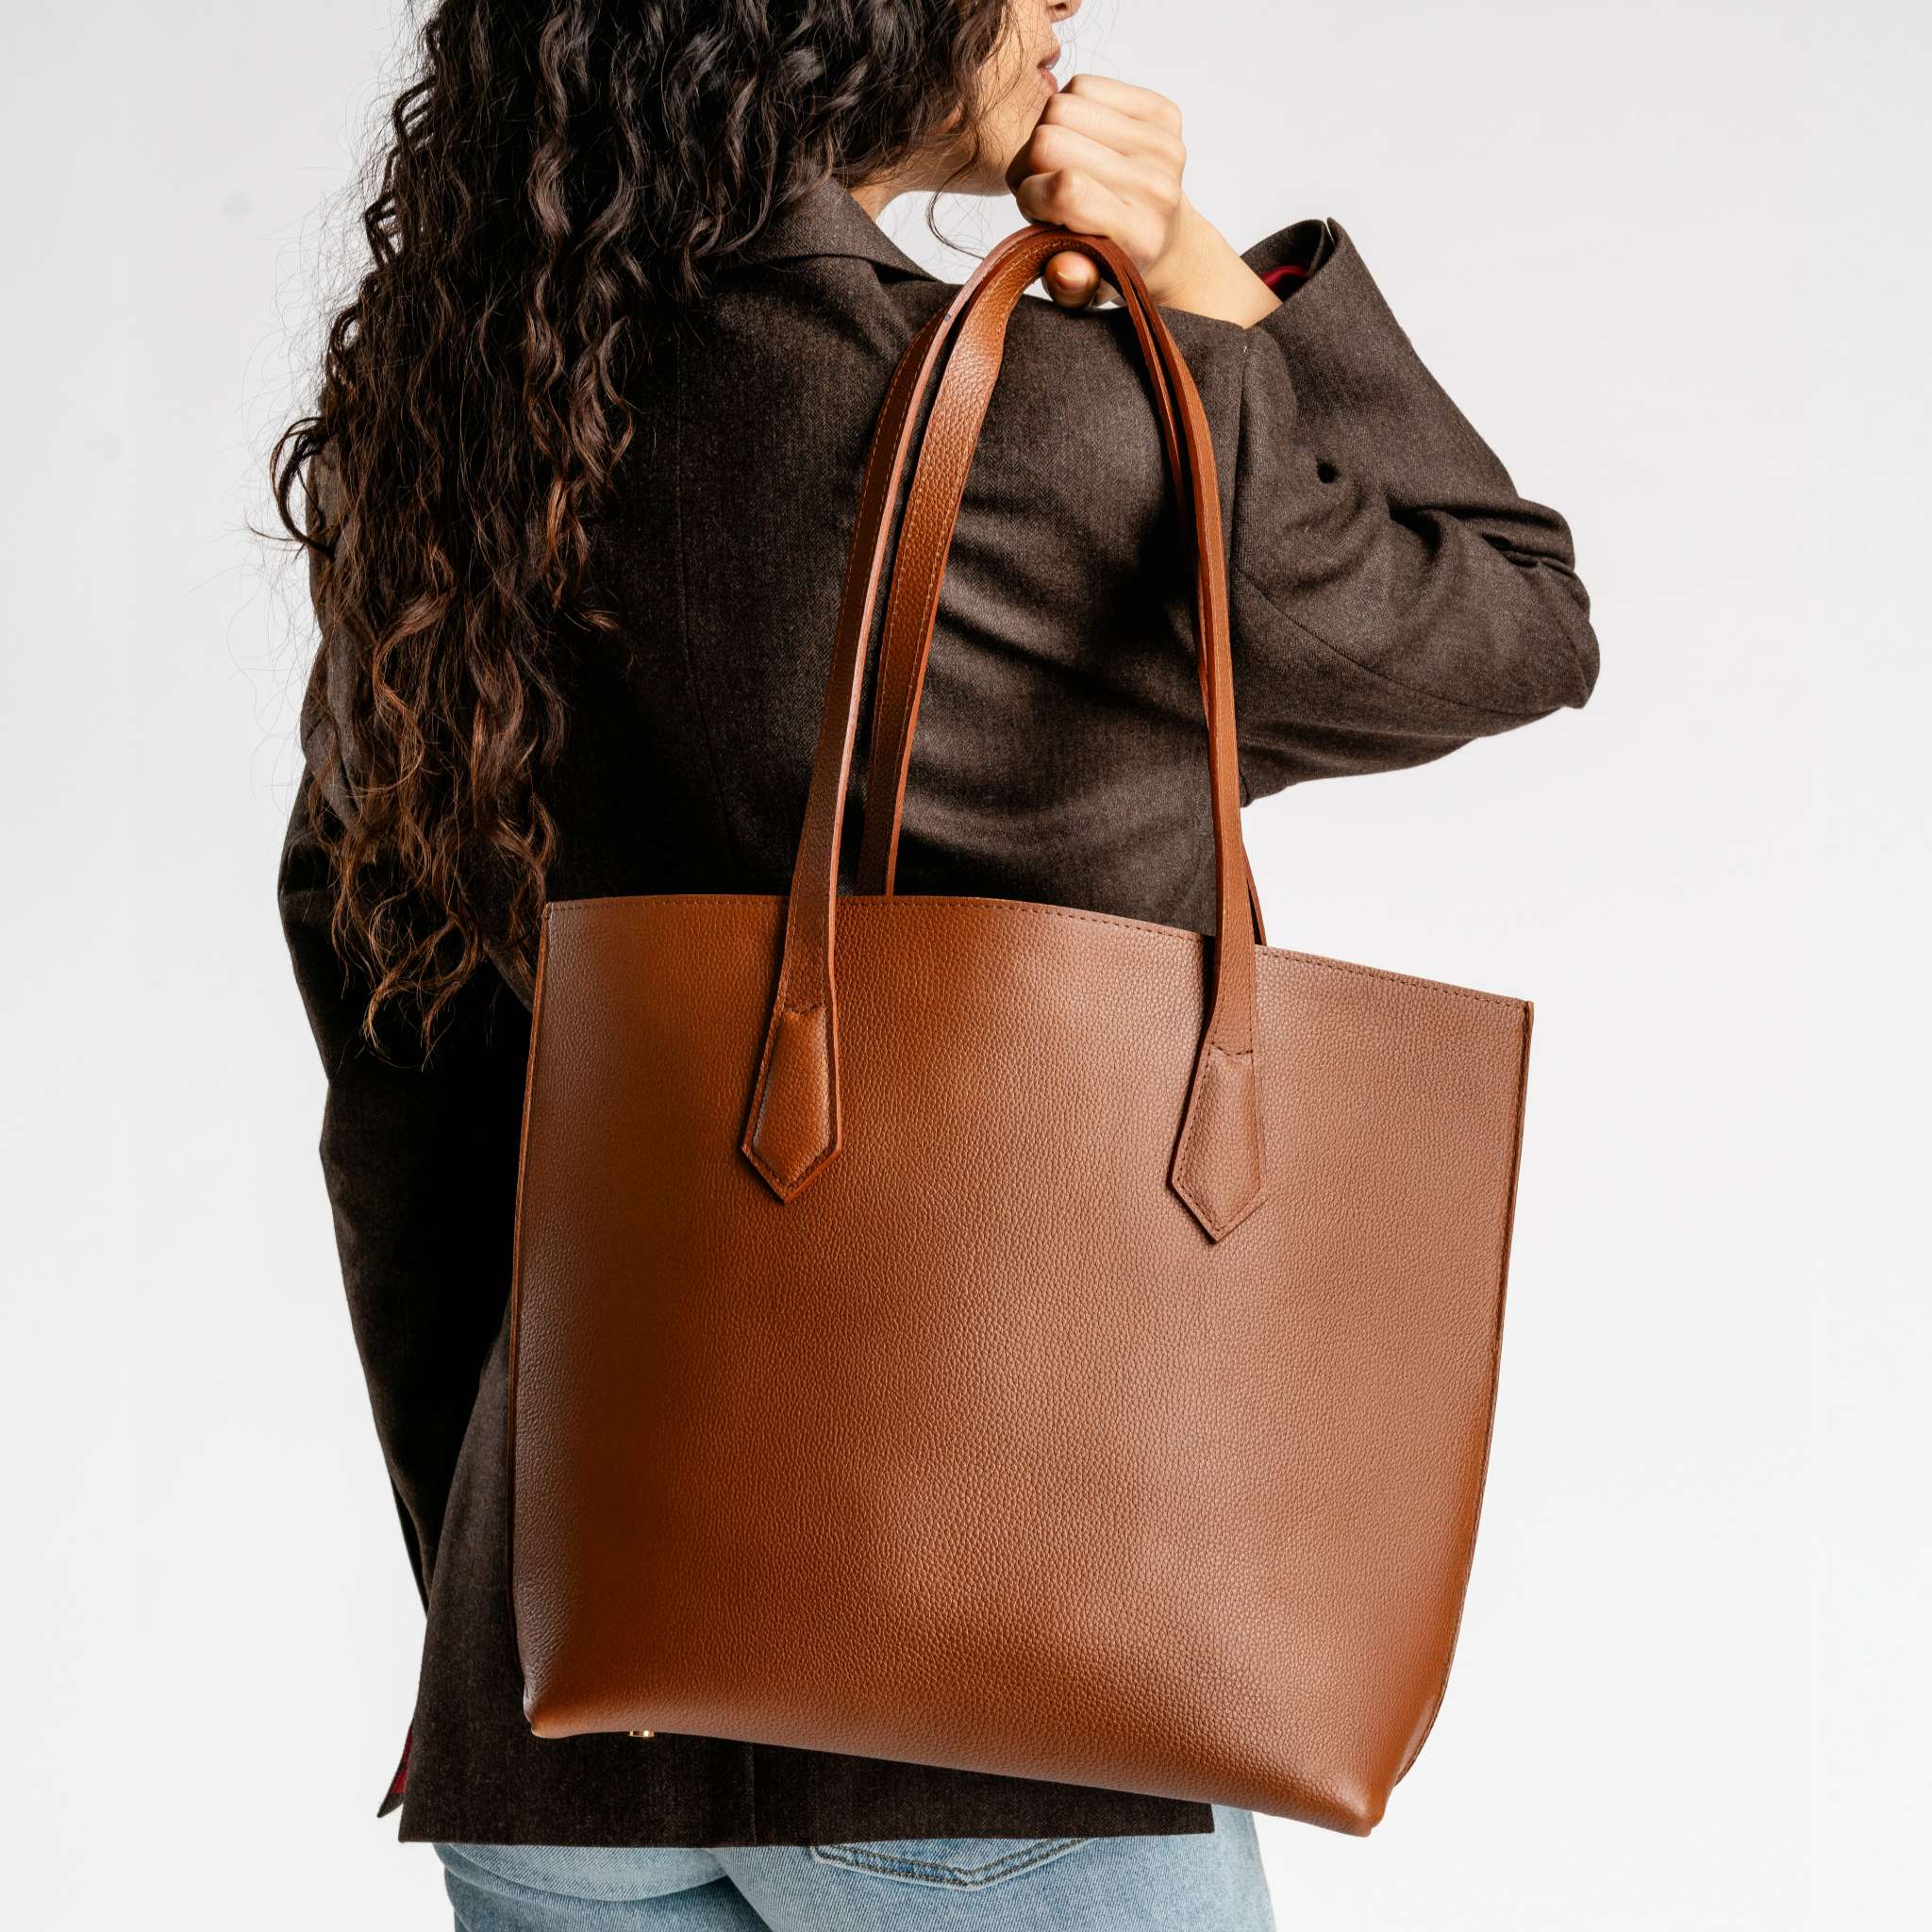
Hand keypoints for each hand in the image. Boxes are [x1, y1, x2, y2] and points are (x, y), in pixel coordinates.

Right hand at [1006, 75, 1279, 326]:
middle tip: (1043, 188)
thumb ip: (1070, 285)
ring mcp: (1165, 146)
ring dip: (1046, 133)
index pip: (1065, 188)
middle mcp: (1158, 188)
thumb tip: (1064, 271)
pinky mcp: (1163, 113)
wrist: (1167, 242)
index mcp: (1138, 237)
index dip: (1031, 194)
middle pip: (1051, 139)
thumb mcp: (1083, 291)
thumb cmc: (1110, 264)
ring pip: (1062, 105)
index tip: (1036, 212)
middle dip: (1030, 163)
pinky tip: (1081, 140)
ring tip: (1060, 164)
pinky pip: (1085, 85)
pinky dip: (1071, 109)